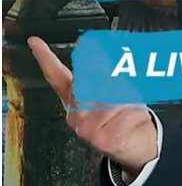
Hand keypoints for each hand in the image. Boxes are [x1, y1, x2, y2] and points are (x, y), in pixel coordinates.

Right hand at [28, 36, 157, 175]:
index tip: (35, 43)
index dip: (46, 58)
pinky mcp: (100, 138)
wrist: (141, 142)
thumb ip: (100, 70)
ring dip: (128, 102)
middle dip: (114, 86)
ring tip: (128, 113)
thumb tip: (85, 44)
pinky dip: (135, 115)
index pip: (58, 76)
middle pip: (92, 83)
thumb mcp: (116, 89)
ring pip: (112, 99)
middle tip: (124, 98)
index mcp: (76, 100)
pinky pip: (124, 114)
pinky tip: (131, 124)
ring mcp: (85, 128)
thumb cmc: (127, 117)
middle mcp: (76, 114)